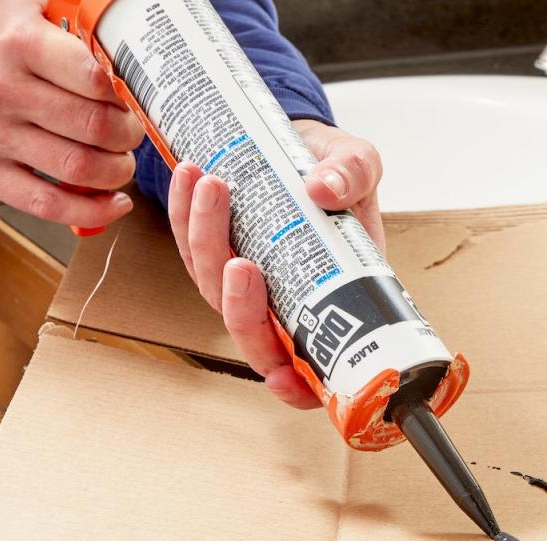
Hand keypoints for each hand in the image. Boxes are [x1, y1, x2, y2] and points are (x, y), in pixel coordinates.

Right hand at [0, 0, 144, 226]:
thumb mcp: (35, 13)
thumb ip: (82, 28)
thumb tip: (135, 52)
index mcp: (20, 43)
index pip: (96, 79)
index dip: (128, 96)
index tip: (134, 101)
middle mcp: (1, 90)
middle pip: (94, 127)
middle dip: (128, 137)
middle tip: (131, 134)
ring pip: (78, 168)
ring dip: (117, 172)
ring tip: (121, 163)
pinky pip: (48, 204)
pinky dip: (92, 210)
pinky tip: (115, 202)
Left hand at [167, 120, 383, 408]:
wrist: (310, 147)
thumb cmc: (342, 173)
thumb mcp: (361, 165)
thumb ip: (354, 175)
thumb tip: (324, 189)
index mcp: (333, 298)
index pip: (311, 366)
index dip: (294, 386)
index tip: (282, 374)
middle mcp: (285, 301)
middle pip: (251, 331)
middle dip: (240, 304)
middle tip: (241, 261)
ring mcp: (247, 282)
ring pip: (213, 286)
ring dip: (206, 240)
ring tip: (211, 186)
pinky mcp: (216, 253)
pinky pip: (191, 248)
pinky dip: (184, 215)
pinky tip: (189, 178)